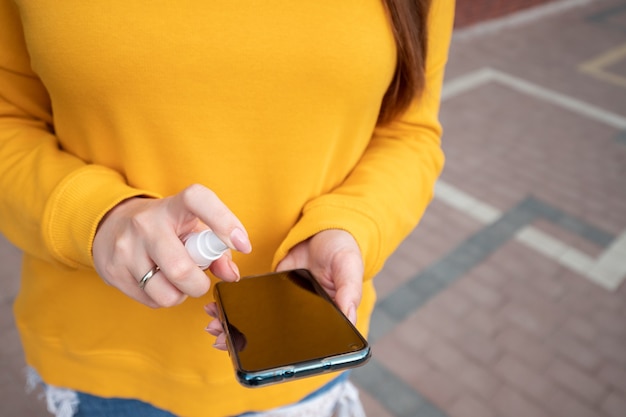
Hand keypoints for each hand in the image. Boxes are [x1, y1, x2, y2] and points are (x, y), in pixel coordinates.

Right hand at [93, 184, 251, 307]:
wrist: (111, 225)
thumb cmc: (166, 229)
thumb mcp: (192, 228)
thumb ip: (217, 250)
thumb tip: (232, 275)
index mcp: (174, 206)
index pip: (198, 199)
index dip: (224, 220)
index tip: (242, 243)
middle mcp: (147, 223)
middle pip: (181, 269)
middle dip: (199, 284)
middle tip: (199, 280)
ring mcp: (126, 246)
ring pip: (166, 293)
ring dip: (180, 294)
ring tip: (175, 280)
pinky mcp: (113, 270)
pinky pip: (151, 300)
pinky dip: (162, 297)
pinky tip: (157, 281)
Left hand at [205, 229, 362, 349]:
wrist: (325, 228)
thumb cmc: (343, 249)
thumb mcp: (349, 268)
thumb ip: (349, 292)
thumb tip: (349, 317)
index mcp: (326, 319)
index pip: (305, 345)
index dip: (282, 355)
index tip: (259, 356)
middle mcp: (304, 318)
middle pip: (275, 339)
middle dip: (248, 342)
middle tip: (223, 341)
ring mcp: (287, 306)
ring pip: (260, 324)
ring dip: (236, 327)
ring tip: (215, 327)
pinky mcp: (273, 291)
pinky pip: (253, 303)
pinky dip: (236, 307)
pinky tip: (220, 308)